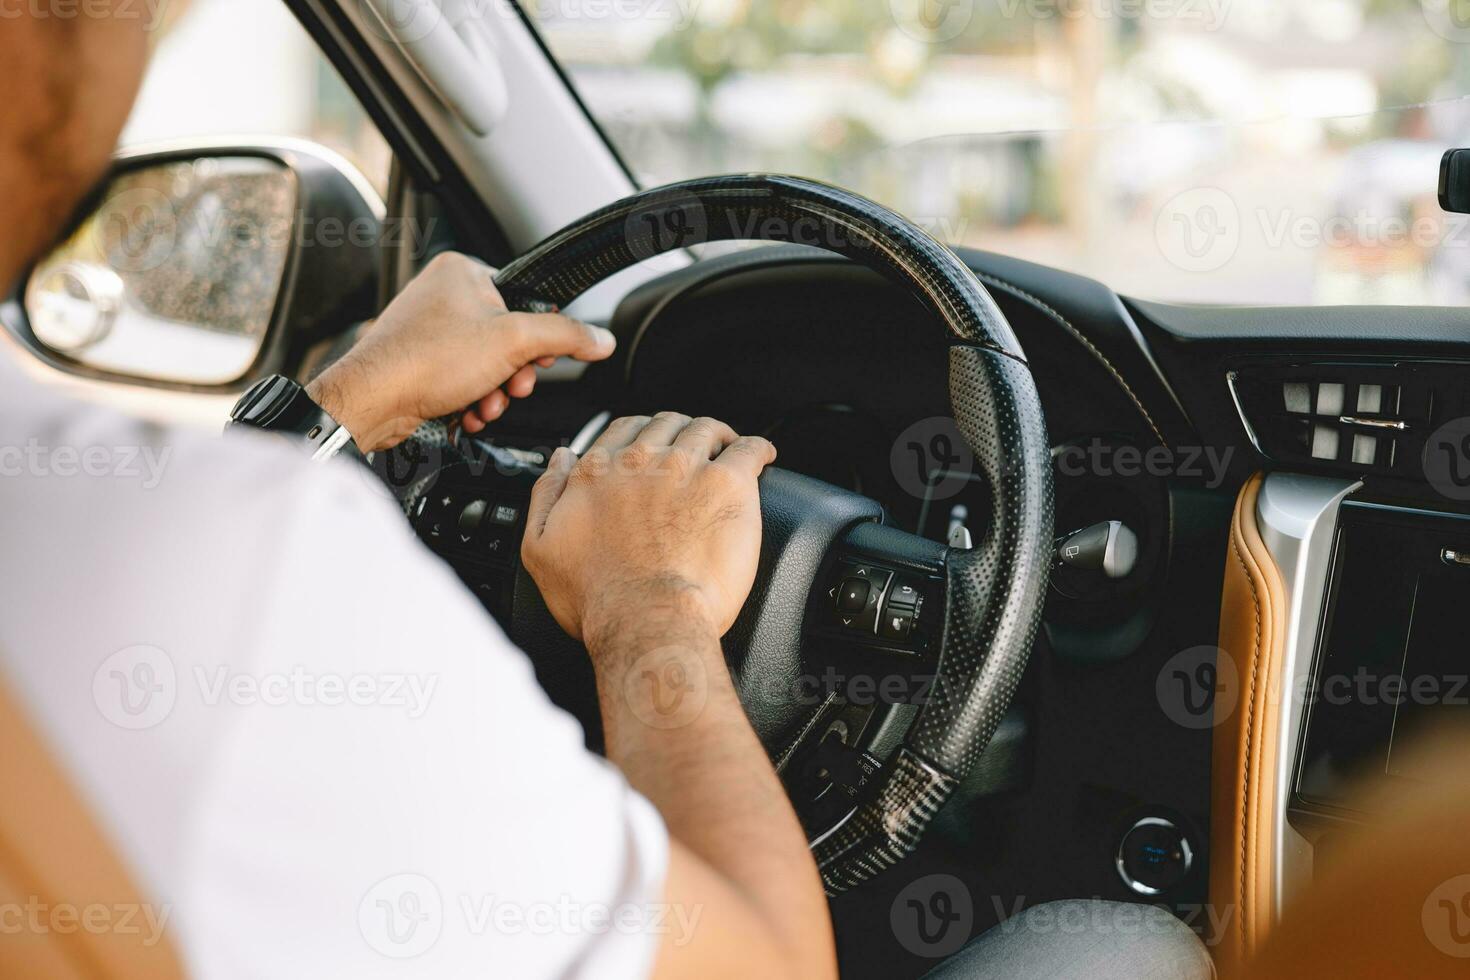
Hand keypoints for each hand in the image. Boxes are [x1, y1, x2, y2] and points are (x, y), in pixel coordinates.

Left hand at [305, 251, 615, 451]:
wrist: (373, 402)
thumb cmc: (424, 361)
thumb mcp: (514, 342)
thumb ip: (566, 337)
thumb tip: (601, 339)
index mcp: (463, 271)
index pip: (525, 300)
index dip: (537, 337)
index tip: (538, 357)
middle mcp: (443, 294)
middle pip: (509, 337)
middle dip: (513, 373)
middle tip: (510, 384)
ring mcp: (429, 329)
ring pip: (488, 364)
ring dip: (495, 392)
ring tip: (483, 402)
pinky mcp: (420, 362)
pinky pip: (464, 380)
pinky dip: (472, 400)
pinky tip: (466, 411)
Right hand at [520, 413, 777, 646]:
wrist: (646, 620)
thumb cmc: (597, 597)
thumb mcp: (540, 548)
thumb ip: (546, 494)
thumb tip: (562, 459)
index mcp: (598, 473)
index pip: (622, 430)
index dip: (639, 433)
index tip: (650, 444)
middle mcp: (642, 462)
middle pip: (666, 424)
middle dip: (677, 430)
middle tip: (688, 446)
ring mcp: (687, 468)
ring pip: (705, 429)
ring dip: (715, 434)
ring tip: (725, 445)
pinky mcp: (727, 485)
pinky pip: (749, 449)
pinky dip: (756, 447)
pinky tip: (760, 454)